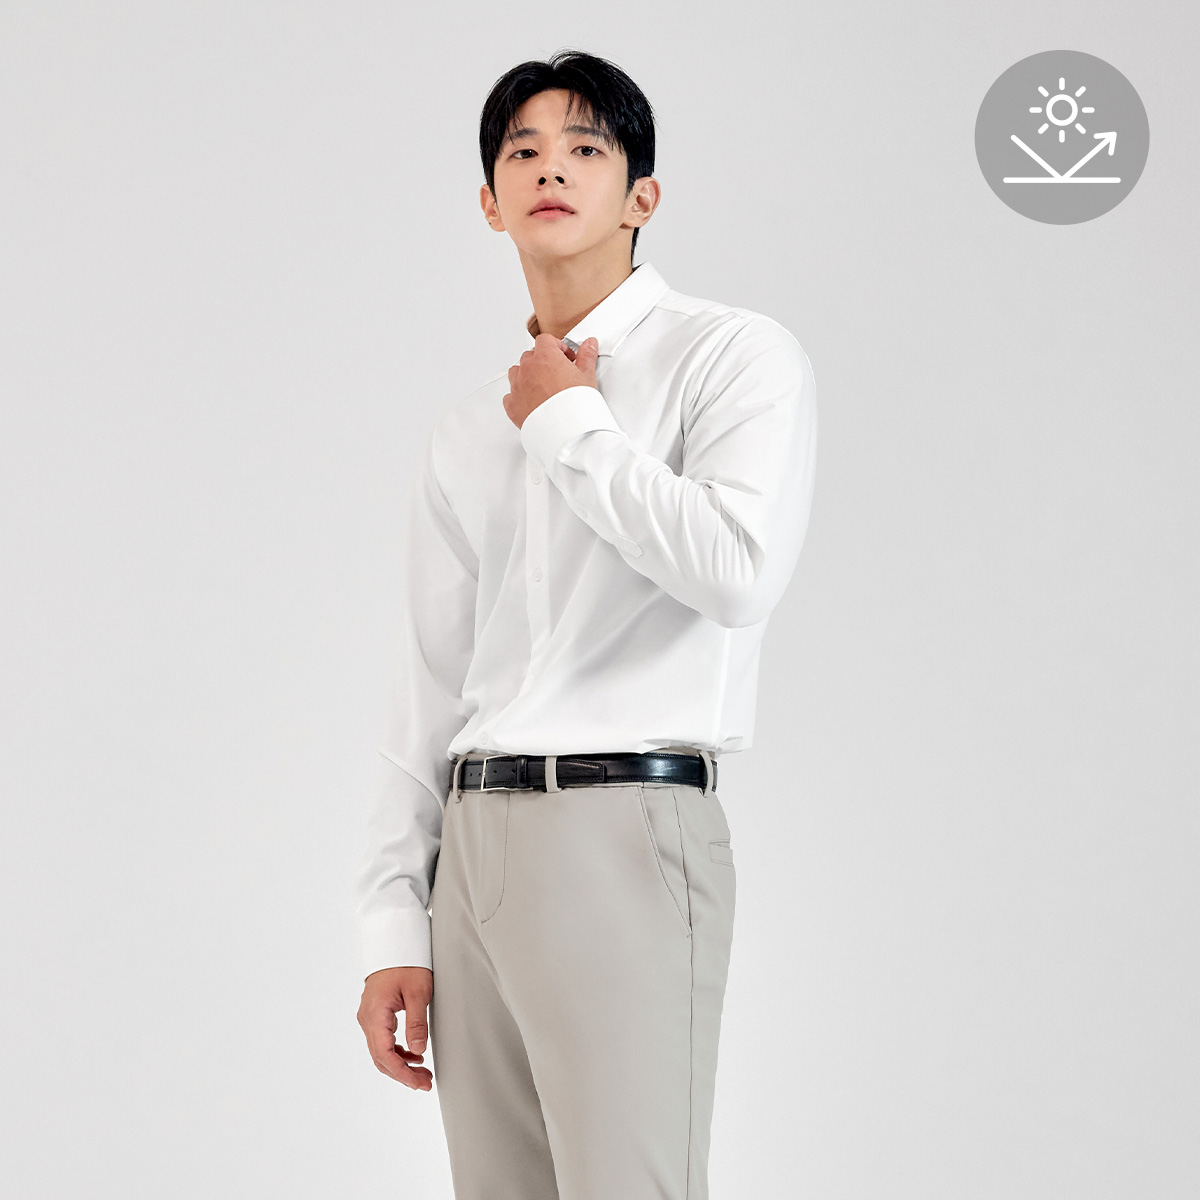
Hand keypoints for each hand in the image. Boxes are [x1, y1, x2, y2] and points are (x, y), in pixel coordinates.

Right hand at [357, 966, 433, 1090]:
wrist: (396, 942)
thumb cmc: (408, 962)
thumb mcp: (419, 991)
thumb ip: (417, 1022)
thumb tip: (418, 1051)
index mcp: (375, 1014)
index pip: (384, 1054)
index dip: (401, 1073)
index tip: (419, 1083)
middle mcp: (367, 1018)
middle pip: (380, 1057)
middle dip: (403, 1074)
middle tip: (425, 1083)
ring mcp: (369, 1016)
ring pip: (380, 1051)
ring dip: (400, 1064)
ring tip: (423, 1073)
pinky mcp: (375, 1014)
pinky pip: (382, 1040)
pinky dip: (397, 1051)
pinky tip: (414, 1055)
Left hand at [503, 334, 598, 429]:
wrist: (565, 429)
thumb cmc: (575, 403)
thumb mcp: (587, 376)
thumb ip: (587, 356)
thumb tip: (589, 344)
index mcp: (545, 357)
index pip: (545, 340)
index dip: (556, 347)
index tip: (565, 357)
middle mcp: (528, 369)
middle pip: (530, 355)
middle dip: (542, 361)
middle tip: (556, 372)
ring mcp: (517, 386)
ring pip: (516, 372)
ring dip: (527, 375)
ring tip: (542, 386)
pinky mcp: (512, 405)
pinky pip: (510, 395)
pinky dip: (518, 396)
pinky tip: (531, 401)